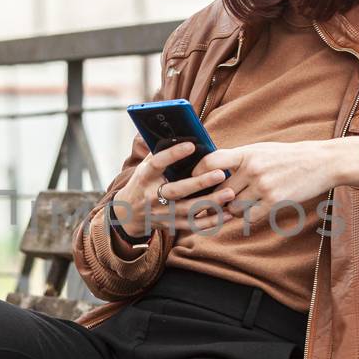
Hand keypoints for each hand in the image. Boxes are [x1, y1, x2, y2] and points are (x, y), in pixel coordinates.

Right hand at [109, 136, 235, 239]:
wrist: (129, 215)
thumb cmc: (143, 183)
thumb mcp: (144, 168)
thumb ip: (159, 152)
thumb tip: (179, 133)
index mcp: (145, 177)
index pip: (157, 163)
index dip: (172, 154)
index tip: (191, 145)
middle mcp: (152, 196)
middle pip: (178, 190)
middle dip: (200, 182)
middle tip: (220, 174)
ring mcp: (163, 213)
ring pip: (189, 209)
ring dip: (211, 202)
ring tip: (230, 193)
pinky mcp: (172, 225)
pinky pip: (194, 225)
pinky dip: (212, 221)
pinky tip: (228, 213)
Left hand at [191, 137, 358, 228]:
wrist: (321, 162)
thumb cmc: (288, 157)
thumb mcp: (261, 150)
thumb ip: (239, 159)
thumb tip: (213, 170)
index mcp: (247, 152)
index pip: (211, 161)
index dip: (197, 173)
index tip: (193, 181)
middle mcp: (253, 169)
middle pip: (220, 190)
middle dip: (214, 200)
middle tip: (208, 206)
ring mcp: (263, 186)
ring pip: (233, 207)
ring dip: (232, 211)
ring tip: (237, 207)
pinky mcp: (274, 201)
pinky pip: (250, 217)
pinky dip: (247, 218)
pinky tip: (251, 213)